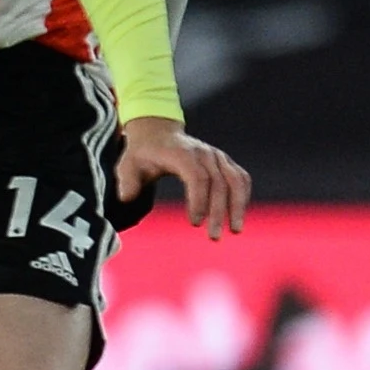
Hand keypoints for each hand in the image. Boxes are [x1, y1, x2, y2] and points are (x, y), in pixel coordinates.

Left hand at [116, 117, 250, 239]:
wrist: (157, 131)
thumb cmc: (142, 153)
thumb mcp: (127, 164)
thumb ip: (127, 181)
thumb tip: (127, 198)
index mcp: (181, 153)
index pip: (197, 177)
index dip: (199, 200)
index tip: (194, 223)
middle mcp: (203, 153)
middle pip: (218, 183)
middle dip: (218, 211)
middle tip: (213, 237)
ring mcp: (216, 156)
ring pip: (235, 180)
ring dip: (237, 205)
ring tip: (235, 230)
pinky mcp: (223, 161)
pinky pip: (240, 178)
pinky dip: (242, 196)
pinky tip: (238, 216)